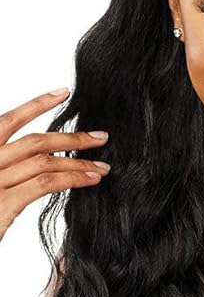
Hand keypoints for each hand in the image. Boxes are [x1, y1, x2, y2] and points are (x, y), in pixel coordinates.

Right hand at [0, 86, 110, 241]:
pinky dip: (72, 179)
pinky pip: (44, 184)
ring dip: (78, 162)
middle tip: (100, 138)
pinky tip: (89, 180)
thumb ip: (3, 167)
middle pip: (33, 141)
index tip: (63, 93)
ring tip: (101, 166)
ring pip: (44, 162)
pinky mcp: (2, 204)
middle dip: (71, 138)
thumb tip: (37, 161)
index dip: (36, 104)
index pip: (7, 121)